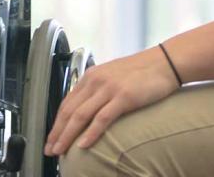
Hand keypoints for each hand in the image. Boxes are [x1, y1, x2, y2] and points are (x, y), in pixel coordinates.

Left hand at [44, 47, 180, 155]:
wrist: (164, 62)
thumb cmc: (140, 73)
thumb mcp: (111, 77)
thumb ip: (97, 91)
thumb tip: (86, 111)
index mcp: (90, 77)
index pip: (66, 103)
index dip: (56, 123)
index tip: (50, 138)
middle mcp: (95, 81)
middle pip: (69, 111)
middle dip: (56, 132)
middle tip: (50, 149)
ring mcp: (108, 89)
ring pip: (81, 115)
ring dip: (67, 136)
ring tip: (60, 150)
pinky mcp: (123, 97)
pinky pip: (102, 118)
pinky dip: (91, 133)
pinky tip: (83, 145)